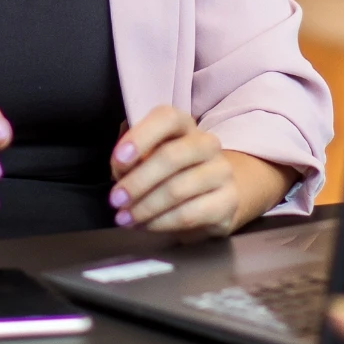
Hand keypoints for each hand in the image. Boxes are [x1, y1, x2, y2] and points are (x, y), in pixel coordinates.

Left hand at [108, 106, 292, 234]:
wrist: (213, 194)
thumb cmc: (169, 171)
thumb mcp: (145, 157)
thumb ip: (129, 159)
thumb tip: (120, 171)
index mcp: (184, 124)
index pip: (167, 118)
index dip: (141, 137)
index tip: (118, 160)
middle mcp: (207, 143)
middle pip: (171, 156)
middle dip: (138, 182)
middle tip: (116, 200)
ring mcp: (221, 171)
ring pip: (178, 189)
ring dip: (145, 207)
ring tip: (126, 217)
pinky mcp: (228, 201)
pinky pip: (189, 214)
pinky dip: (161, 222)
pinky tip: (146, 225)